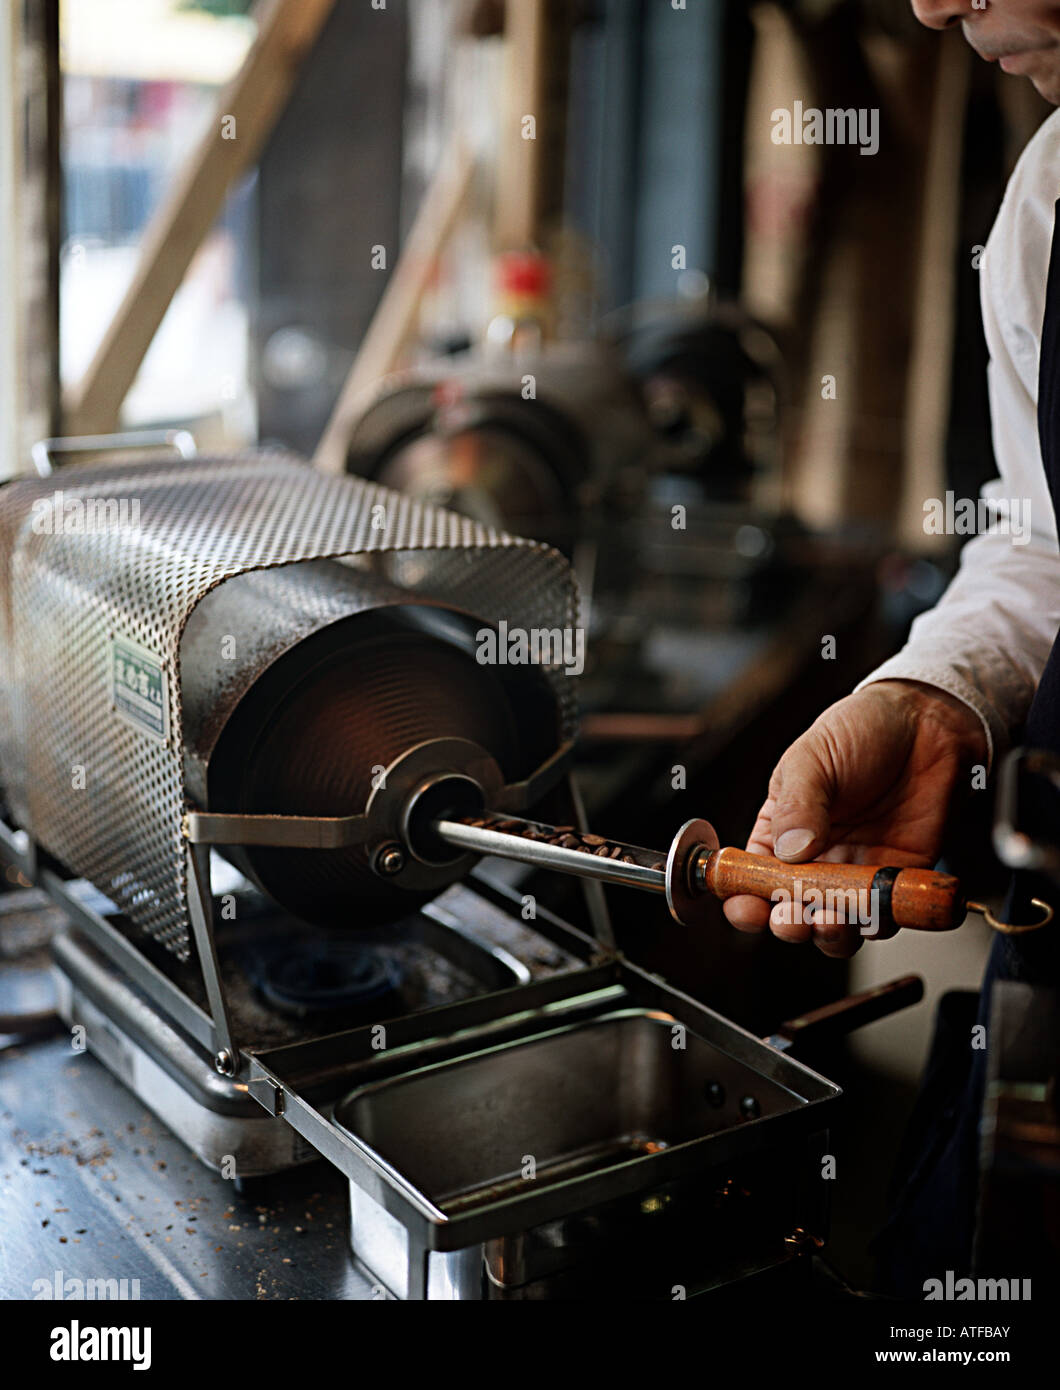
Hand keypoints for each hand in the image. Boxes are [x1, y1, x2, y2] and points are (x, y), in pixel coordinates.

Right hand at [722, 679, 987, 956]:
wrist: (927, 723)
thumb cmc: (861, 729)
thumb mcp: (813, 757)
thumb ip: (798, 804)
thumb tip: (790, 850)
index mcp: (779, 829)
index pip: (752, 875)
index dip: (743, 897)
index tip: (746, 907)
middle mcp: (814, 857)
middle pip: (790, 907)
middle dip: (787, 922)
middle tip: (792, 917)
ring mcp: (854, 870)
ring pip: (836, 922)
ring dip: (830, 934)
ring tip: (832, 921)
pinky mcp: (895, 877)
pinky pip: (884, 914)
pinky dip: (878, 923)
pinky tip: (874, 914)